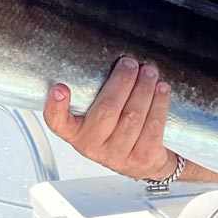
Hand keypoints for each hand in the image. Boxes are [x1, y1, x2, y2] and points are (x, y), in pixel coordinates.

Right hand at [43, 56, 178, 180]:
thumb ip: (94, 90)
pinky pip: (153, 127)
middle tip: (130, 63)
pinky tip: (161, 90)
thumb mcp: (96, 113)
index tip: (59, 88)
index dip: (56, 106)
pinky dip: (159, 103)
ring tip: (149, 72)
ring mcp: (118, 155)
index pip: (58, 122)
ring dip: (144, 89)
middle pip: (106, 111)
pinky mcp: (143, 158)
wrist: (142, 161)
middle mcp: (93, 145)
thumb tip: (110, 57)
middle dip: (122, 82)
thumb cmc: (116, 127)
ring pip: (133, 117)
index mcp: (75, 131)